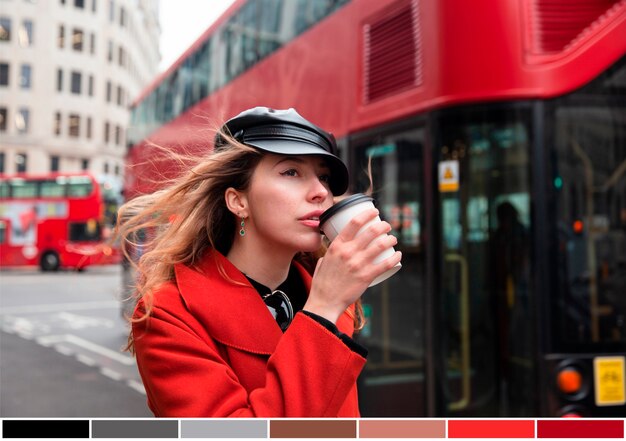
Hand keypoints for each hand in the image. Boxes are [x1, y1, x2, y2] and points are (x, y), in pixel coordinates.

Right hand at [303, 208, 401, 322]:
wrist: (325, 302)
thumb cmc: (323, 283)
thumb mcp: (323, 261)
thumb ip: (331, 253)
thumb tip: (338, 250)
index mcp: (337, 245)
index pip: (354, 222)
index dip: (367, 214)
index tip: (374, 211)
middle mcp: (348, 252)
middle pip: (371, 231)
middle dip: (383, 225)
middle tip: (387, 226)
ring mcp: (358, 264)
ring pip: (381, 245)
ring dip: (391, 239)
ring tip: (393, 239)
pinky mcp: (367, 276)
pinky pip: (386, 264)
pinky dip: (395, 258)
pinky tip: (398, 255)